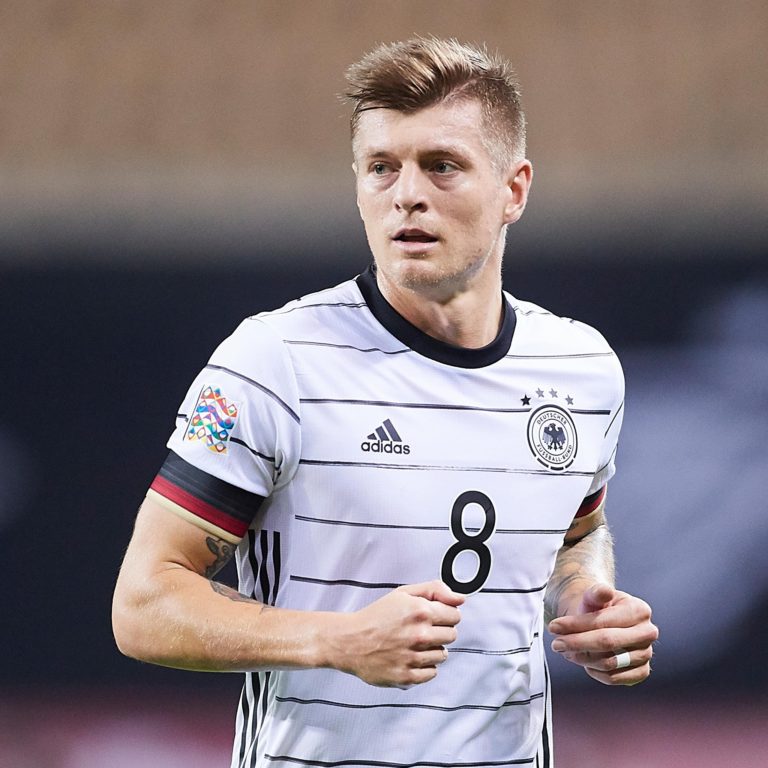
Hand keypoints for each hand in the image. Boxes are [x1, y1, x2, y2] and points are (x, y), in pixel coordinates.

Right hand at [337, 580, 463, 688]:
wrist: (350, 641)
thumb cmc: (376, 616)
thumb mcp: (403, 593)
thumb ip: (435, 590)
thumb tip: (460, 598)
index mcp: (421, 611)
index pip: (455, 616)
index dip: (445, 615)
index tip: (434, 616)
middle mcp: (419, 635)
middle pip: (452, 635)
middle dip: (440, 631)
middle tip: (421, 630)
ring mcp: (414, 657)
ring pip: (443, 655)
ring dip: (432, 649)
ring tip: (413, 644)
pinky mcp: (407, 676)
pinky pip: (432, 673)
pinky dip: (424, 666)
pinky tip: (410, 657)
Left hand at [548, 583, 657, 685]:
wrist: (606, 622)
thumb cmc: (598, 608)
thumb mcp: (594, 597)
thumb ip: (596, 593)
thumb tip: (604, 591)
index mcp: (640, 610)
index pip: (603, 622)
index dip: (576, 626)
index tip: (553, 627)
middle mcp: (648, 633)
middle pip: (607, 643)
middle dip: (577, 643)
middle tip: (555, 644)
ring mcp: (646, 654)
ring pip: (608, 663)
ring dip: (582, 658)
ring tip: (567, 651)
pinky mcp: (642, 672)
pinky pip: (614, 678)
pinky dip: (595, 671)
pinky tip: (584, 662)